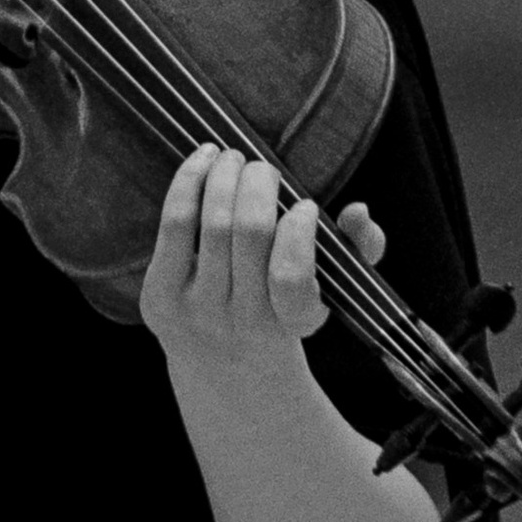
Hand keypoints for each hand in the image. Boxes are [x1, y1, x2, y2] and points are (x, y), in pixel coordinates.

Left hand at [140, 143, 385, 367]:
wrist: (224, 363)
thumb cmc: (283, 306)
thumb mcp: (331, 287)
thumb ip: (360, 248)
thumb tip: (358, 211)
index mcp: (296, 321)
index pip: (291, 275)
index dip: (297, 231)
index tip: (305, 205)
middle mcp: (245, 322)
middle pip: (248, 233)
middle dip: (257, 183)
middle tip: (264, 168)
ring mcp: (199, 311)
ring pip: (212, 223)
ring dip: (224, 175)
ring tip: (233, 157)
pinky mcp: (161, 296)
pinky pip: (175, 225)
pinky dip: (189, 182)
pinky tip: (203, 159)